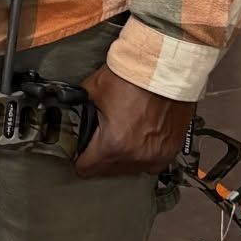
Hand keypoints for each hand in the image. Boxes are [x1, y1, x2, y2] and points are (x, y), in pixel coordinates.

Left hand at [74, 64, 192, 178]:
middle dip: (101, 156)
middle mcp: (136, 156)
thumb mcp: (94, 89)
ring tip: (122, 133)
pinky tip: (139, 137)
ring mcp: (156, 155)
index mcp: (113, 144)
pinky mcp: (171, 150)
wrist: (165, 70)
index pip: (86, 168)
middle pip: (108, 170)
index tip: (80, 153)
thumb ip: (78, 105)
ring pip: (131, 168)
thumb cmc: (134, 77)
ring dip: (123, 156)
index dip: (79, 159)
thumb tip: (70, 107)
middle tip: (101, 137)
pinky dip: (143, 153)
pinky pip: (151, 162)